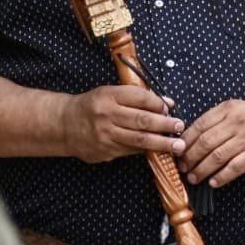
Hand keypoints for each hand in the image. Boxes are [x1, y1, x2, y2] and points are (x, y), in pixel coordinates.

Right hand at [62, 85, 184, 163]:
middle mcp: (106, 115)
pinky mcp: (105, 151)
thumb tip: (167, 103)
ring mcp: (105, 135)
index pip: (140, 98)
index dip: (158, 103)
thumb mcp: (111, 93)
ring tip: (177, 146)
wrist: (64, 124)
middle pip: (142, 120)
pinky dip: (146, 150)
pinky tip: (159, 151)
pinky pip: (130, 150)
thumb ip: (138, 97)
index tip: (170, 108)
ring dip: (161, 143)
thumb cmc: (94, 105)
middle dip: (164, 125)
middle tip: (179, 127)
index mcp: (108, 96)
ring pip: (138, 139)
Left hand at [181, 99, 244, 187]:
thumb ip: (215, 121)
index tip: (177, 152)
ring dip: (202, 169)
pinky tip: (213, 182)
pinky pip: (235, 167)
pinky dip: (222, 176)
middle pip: (206, 142)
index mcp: (228, 109)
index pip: (199, 126)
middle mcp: (237, 122)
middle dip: (191, 158)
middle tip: (183, 168)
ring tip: (194, 178)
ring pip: (217, 156)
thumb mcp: (236, 110)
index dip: (185, 141)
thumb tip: (187, 140)